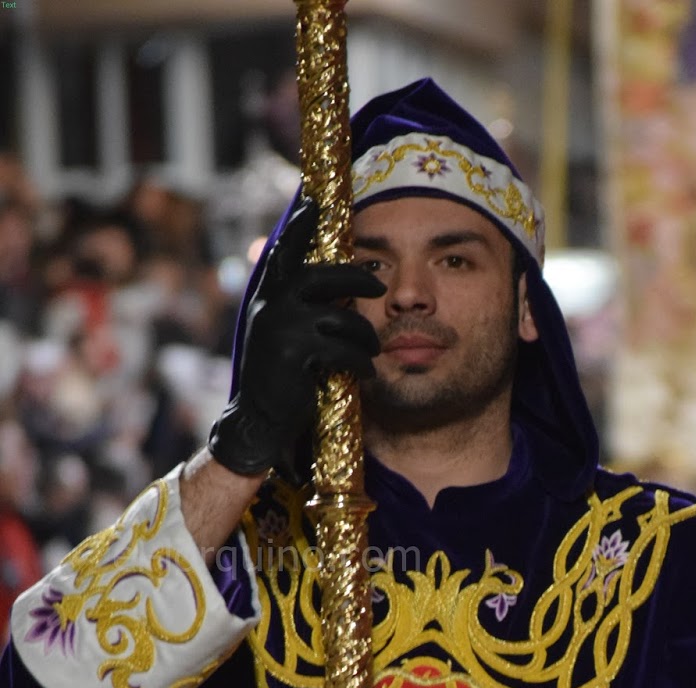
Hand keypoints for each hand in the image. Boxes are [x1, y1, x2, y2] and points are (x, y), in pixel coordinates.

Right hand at [208, 196, 384, 477]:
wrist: (258, 420)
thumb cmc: (276, 377)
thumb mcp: (276, 332)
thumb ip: (291, 304)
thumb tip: (321, 280)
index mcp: (266, 295)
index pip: (284, 250)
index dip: (301, 226)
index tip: (315, 202)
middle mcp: (271, 304)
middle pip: (323, 275)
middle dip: (357, 278)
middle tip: (379, 284)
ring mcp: (282, 328)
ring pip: (341, 317)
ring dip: (365, 334)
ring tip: (374, 349)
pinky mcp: (296, 354)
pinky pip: (343, 349)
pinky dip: (361, 361)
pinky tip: (367, 372)